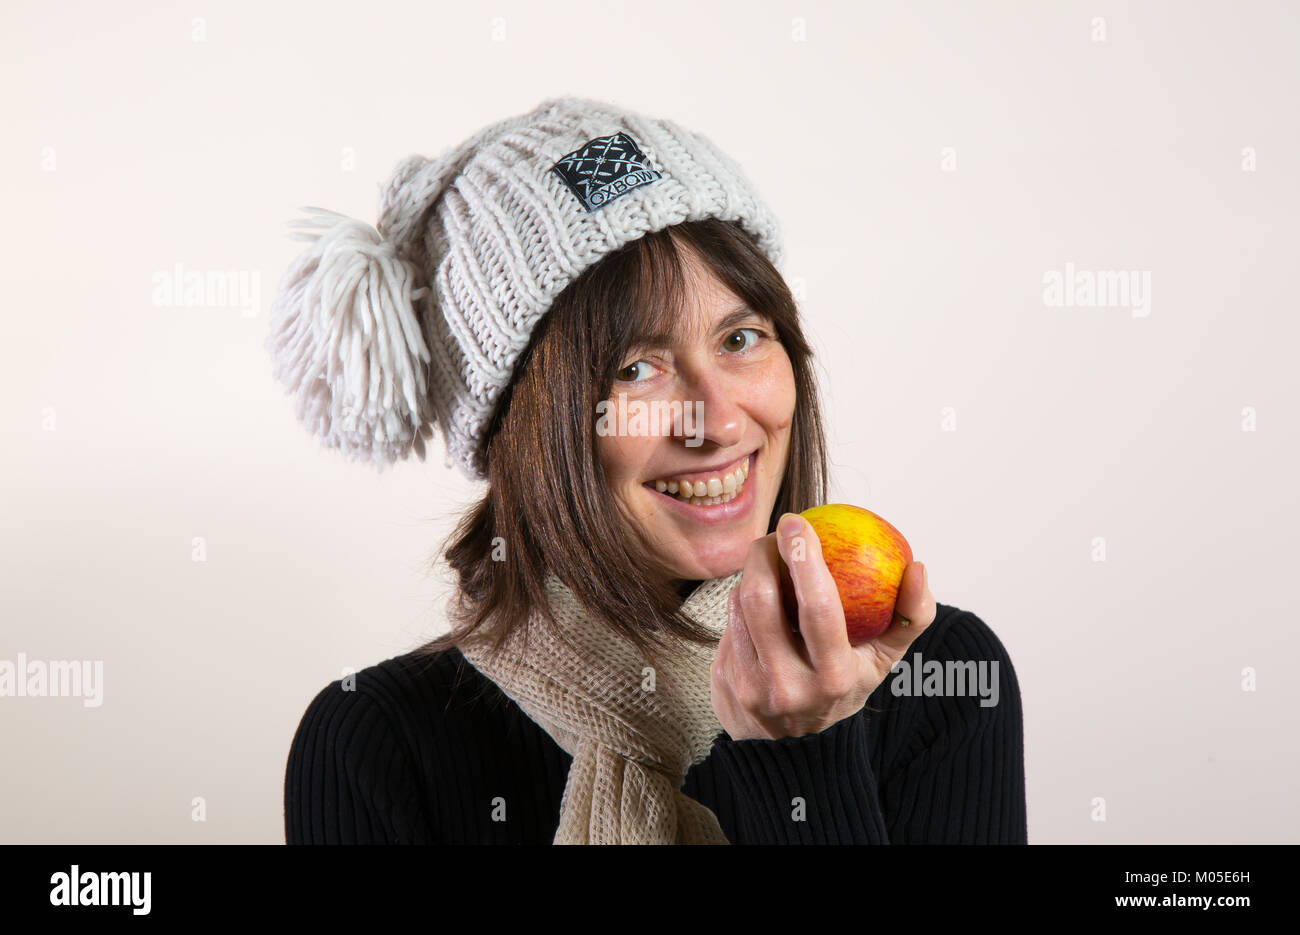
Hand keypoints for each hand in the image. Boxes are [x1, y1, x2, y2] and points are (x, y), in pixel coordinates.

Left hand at [710, 512, 936, 740]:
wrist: (793, 750)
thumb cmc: (844, 687)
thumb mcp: (883, 662)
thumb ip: (911, 616)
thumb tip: (918, 568)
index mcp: (833, 678)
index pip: (818, 609)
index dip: (804, 559)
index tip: (799, 523)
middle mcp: (787, 685)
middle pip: (762, 600)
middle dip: (765, 553)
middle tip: (778, 531)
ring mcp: (750, 686)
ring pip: (739, 606)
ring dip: (753, 573)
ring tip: (771, 558)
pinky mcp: (725, 682)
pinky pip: (728, 623)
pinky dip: (742, 599)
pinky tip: (758, 592)